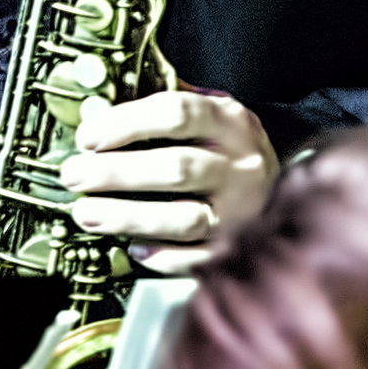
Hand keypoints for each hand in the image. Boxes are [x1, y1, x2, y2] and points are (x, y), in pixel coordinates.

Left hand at [61, 84, 278, 274]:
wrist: (292, 185)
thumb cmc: (228, 146)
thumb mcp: (208, 113)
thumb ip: (159, 110)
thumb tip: (96, 109)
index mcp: (230, 122)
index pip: (176, 114)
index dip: (126, 124)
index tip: (88, 137)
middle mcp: (242, 166)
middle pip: (176, 168)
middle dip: (116, 173)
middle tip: (75, 175)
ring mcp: (243, 211)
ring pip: (184, 218)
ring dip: (128, 217)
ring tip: (87, 214)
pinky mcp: (239, 247)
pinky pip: (197, 259)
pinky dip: (162, 256)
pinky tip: (133, 248)